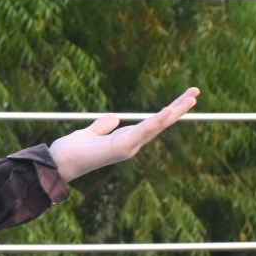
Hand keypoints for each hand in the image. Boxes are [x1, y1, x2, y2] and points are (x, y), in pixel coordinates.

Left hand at [48, 87, 198, 181]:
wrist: (58, 164)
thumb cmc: (71, 151)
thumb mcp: (89, 133)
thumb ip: (102, 126)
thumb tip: (114, 117)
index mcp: (126, 139)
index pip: (152, 122)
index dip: (167, 110)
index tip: (183, 97)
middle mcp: (131, 144)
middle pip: (160, 123)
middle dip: (178, 107)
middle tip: (196, 92)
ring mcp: (128, 147)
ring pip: (157, 125)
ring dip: (174, 111)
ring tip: (192, 98)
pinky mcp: (121, 148)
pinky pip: (142, 132)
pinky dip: (155, 122)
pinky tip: (167, 111)